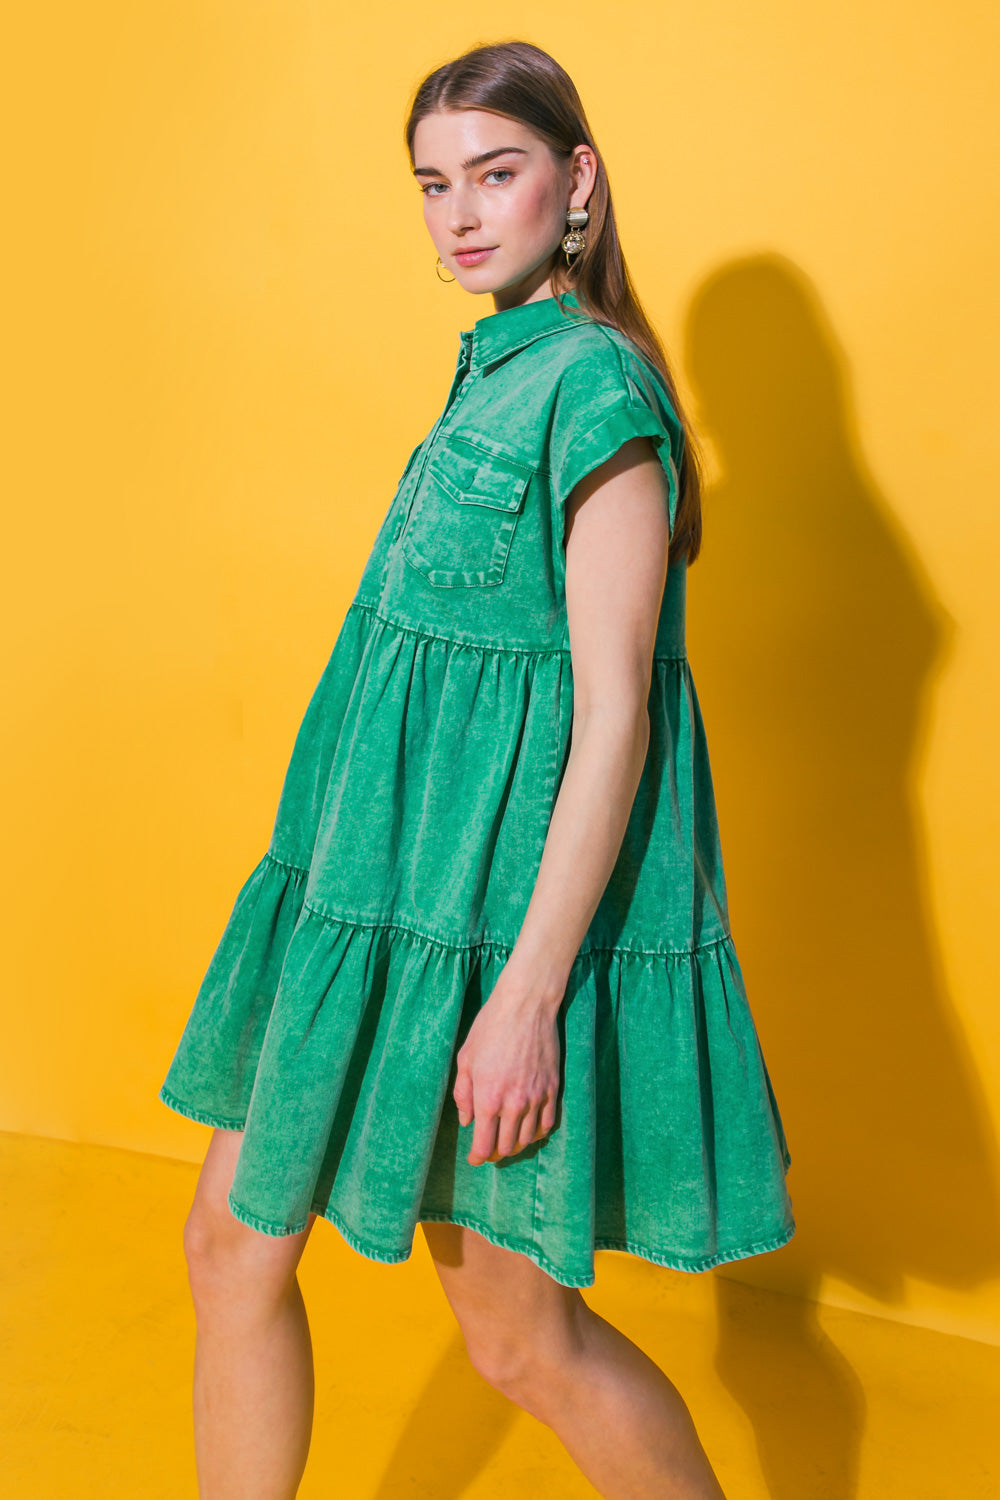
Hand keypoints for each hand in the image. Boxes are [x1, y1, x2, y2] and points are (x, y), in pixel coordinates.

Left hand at [453, 975, 562, 1165]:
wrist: (526, 1006)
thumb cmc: (490, 1028)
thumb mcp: (466, 1059)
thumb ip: (463, 1094)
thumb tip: (467, 1120)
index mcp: (488, 1099)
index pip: (484, 1146)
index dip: (478, 1158)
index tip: (475, 1159)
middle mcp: (514, 1105)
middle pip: (507, 1147)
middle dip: (495, 1153)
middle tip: (489, 1150)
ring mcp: (536, 1098)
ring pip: (528, 1139)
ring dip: (516, 1145)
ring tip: (508, 1141)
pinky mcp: (552, 1089)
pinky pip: (547, 1124)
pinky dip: (537, 1133)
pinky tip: (529, 1130)